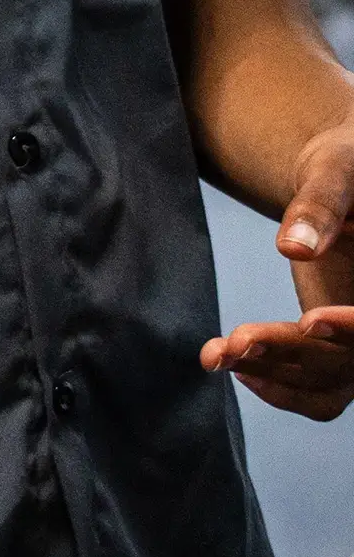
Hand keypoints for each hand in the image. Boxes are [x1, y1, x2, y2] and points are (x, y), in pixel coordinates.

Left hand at [203, 113, 353, 418]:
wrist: (337, 180)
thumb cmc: (342, 164)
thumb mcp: (335, 169)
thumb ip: (321, 204)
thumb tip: (294, 247)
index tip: (311, 321)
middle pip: (353, 360)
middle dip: (294, 353)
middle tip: (237, 340)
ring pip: (331, 381)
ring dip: (274, 375)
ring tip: (216, 354)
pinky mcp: (340, 351)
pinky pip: (322, 392)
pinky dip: (282, 389)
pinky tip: (234, 365)